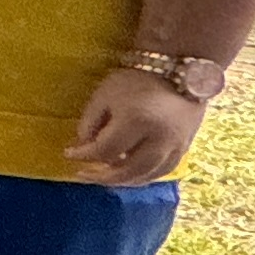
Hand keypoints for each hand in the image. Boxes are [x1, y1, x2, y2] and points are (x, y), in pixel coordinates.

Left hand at [65, 69, 203, 184]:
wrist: (180, 73)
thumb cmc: (136, 81)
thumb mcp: (104, 94)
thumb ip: (90, 122)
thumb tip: (82, 148)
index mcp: (137, 121)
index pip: (104, 150)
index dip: (83, 155)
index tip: (68, 153)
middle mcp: (159, 138)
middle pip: (127, 171)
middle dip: (101, 177)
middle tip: (82, 175)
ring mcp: (176, 146)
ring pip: (146, 176)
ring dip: (121, 181)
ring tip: (102, 177)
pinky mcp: (185, 148)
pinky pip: (162, 172)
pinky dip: (142, 177)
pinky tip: (127, 175)